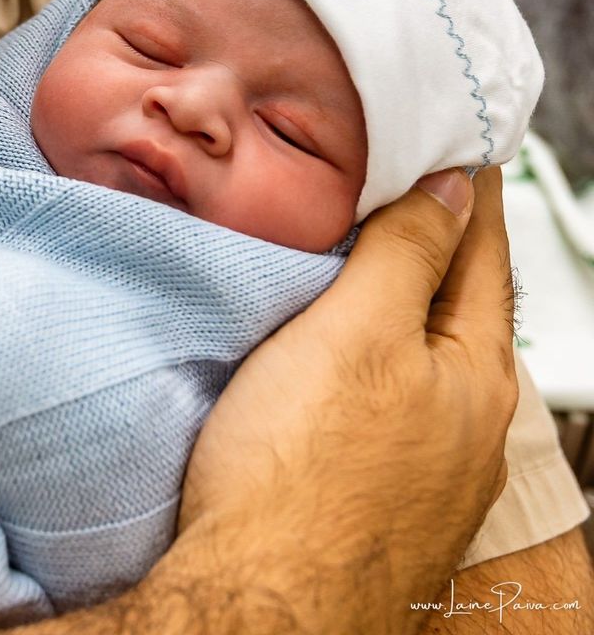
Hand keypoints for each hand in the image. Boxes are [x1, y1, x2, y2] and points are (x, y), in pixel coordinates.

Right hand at [0, 169, 517, 634]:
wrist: (259, 602)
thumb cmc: (298, 474)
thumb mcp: (356, 333)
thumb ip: (408, 255)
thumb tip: (452, 190)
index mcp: (474, 374)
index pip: (481, 254)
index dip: (465, 195)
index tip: (453, 151)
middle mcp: (468, 426)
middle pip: (460, 310)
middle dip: (439, 250)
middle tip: (407, 196)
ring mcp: (430, 471)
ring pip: (425, 364)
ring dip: (405, 311)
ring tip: (372, 271)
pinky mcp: (382, 501)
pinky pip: (393, 410)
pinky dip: (378, 366)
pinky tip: (344, 371)